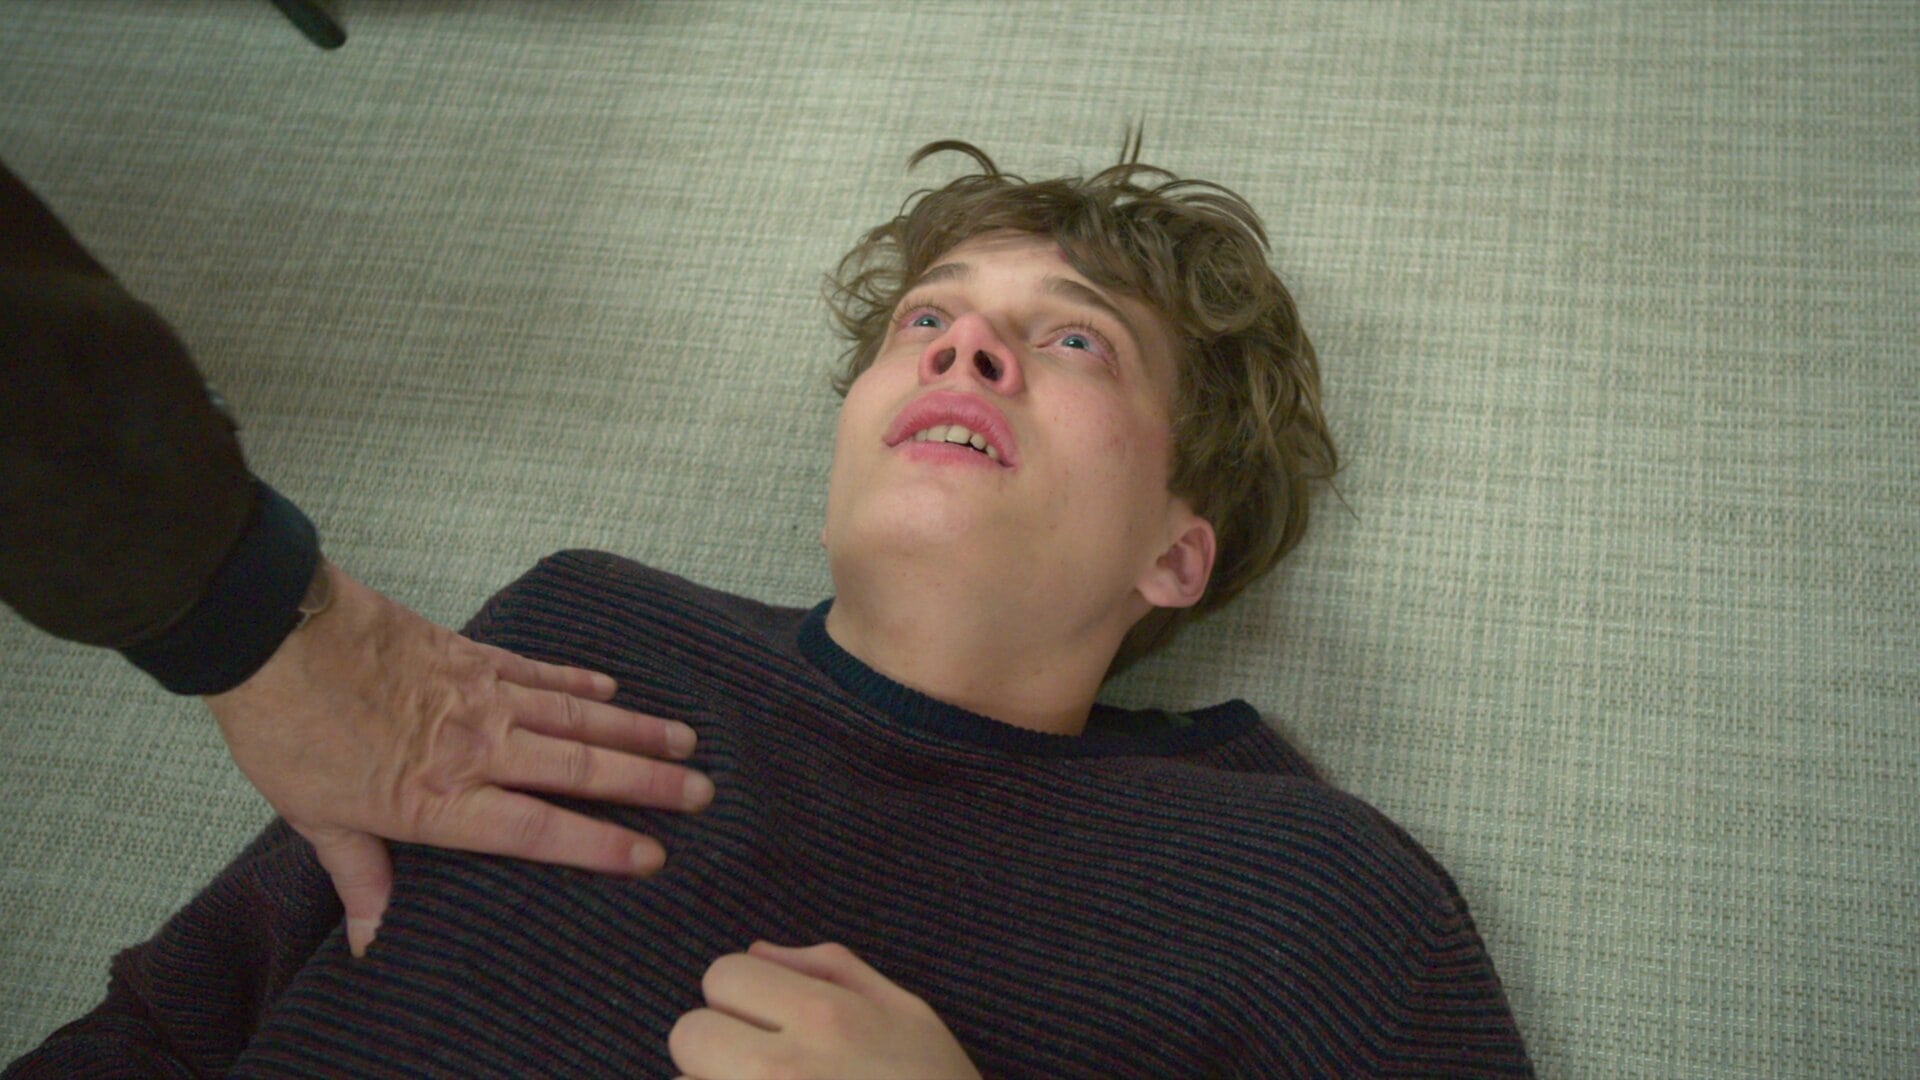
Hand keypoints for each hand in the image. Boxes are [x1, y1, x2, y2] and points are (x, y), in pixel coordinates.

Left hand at [203, 560, 712, 956]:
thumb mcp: (317, 817)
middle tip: (703, 792)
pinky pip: (541, 670)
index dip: (602, 844)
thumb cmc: (288, 730)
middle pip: (581, 768)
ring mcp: (481, 695)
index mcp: (441, 799)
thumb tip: (371, 941)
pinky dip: (581, 679)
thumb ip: (361, 875)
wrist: (272, 633)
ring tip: (684, 740)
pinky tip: (613, 685)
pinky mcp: (471, 653)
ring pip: (577, 715)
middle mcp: (478, 748)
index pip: (541, 830)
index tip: (653, 855)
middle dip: (649, 783)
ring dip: (635, 728)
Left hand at [669, 942, 981, 1079]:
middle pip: (689, 1032)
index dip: (742, 992)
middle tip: (756, 1061)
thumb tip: (759, 952)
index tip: (768, 1016)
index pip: (723, 974)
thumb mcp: (908, 1013)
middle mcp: (783, 1070)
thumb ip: (833, 969)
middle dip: (715, 1041)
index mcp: (826, 1017)